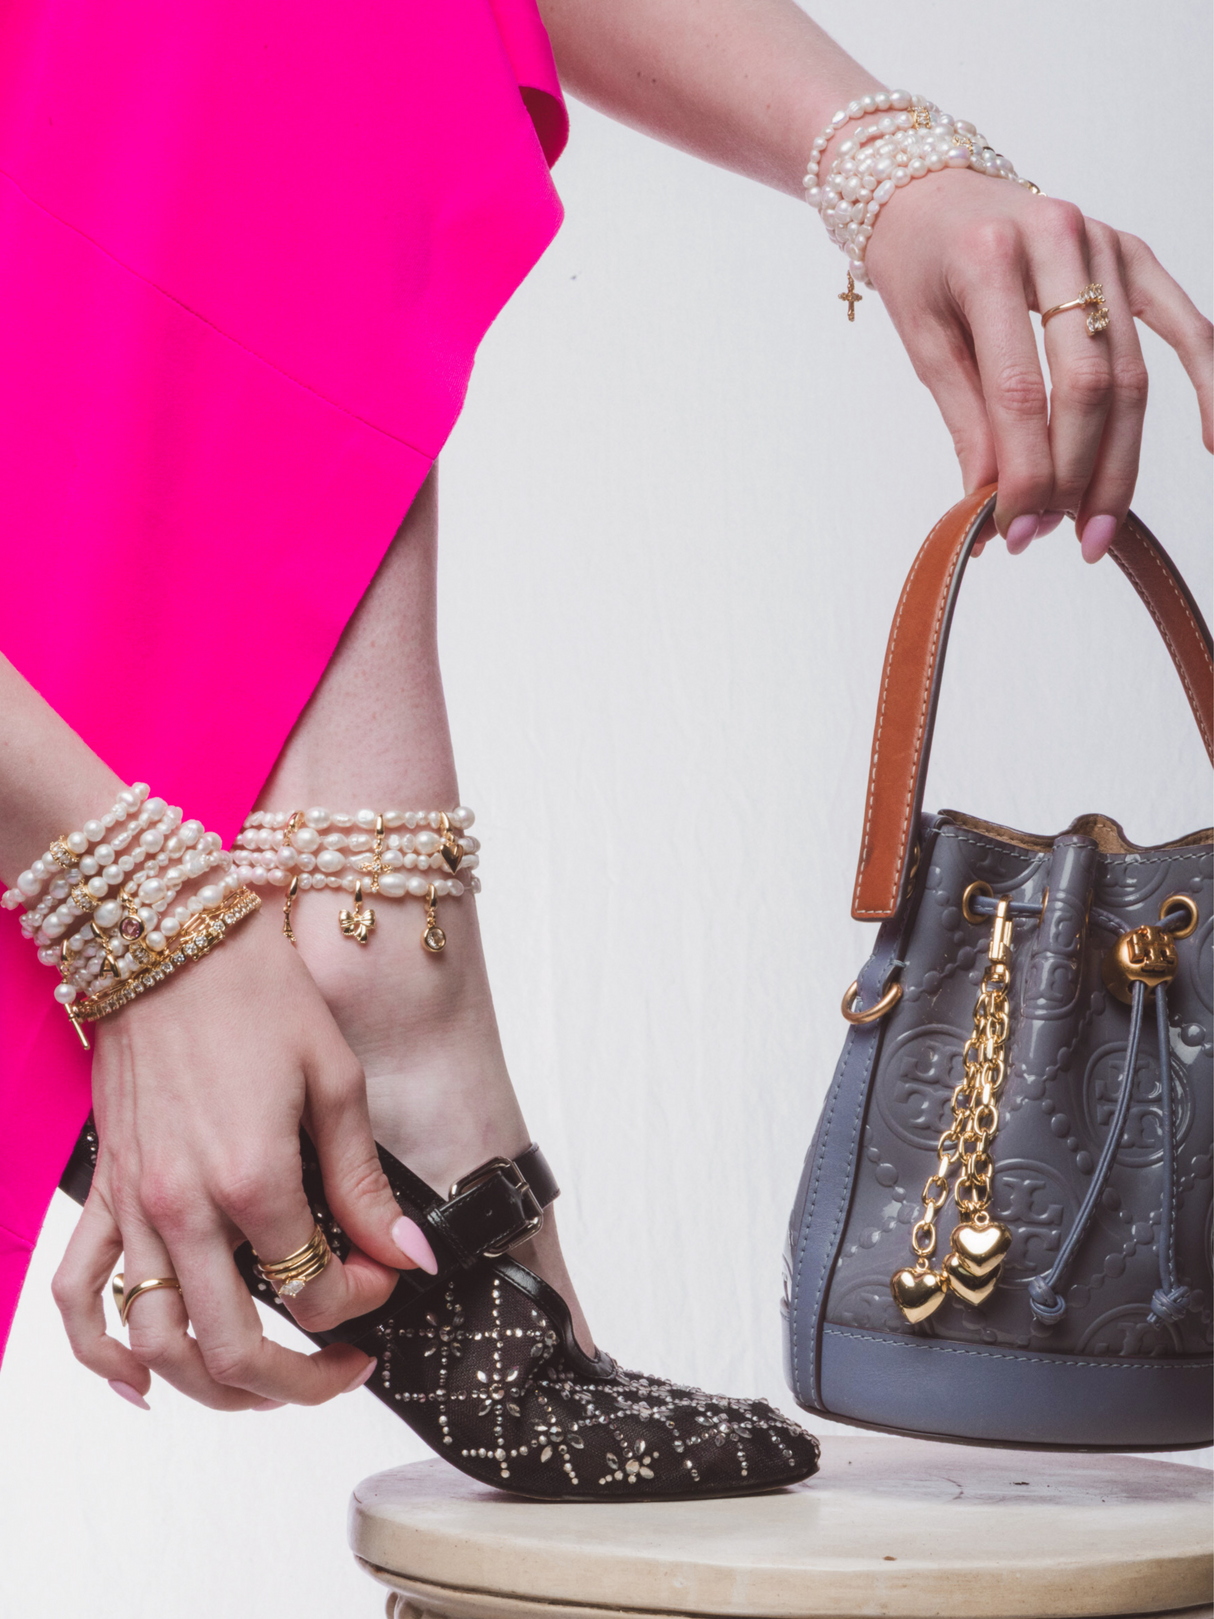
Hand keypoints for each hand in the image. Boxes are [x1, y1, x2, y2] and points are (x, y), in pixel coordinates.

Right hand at [51, 920, 430, 1409]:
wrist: (171, 939)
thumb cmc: (259, 997)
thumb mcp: (335, 1080)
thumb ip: (364, 1182)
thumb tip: (410, 1253)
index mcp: (255, 1180)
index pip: (315, 1292)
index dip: (364, 1300)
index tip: (387, 1273)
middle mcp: (185, 1210)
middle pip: (236, 1350)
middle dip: (301, 1382)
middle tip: (342, 1369)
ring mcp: (134, 1208)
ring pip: (158, 1344)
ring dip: (211, 1389)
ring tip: (263, 1385)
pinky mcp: (103, 1191)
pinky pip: (78, 1295)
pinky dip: (102, 1355)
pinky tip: (142, 1381)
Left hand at [865, 170, 1212, 558]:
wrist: (927, 189)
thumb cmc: (919, 264)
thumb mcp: (922, 341)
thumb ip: (965, 421)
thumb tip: (992, 509)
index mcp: (988, 260)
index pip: (1018, 390)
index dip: (1023, 471)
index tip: (1012, 530)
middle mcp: (1056, 241)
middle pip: (1087, 385)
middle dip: (1074, 475)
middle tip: (1055, 536)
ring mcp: (1103, 244)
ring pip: (1132, 371)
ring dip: (1118, 461)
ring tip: (1095, 525)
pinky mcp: (1131, 253)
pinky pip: (1184, 322)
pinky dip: (1207, 381)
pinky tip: (1212, 440)